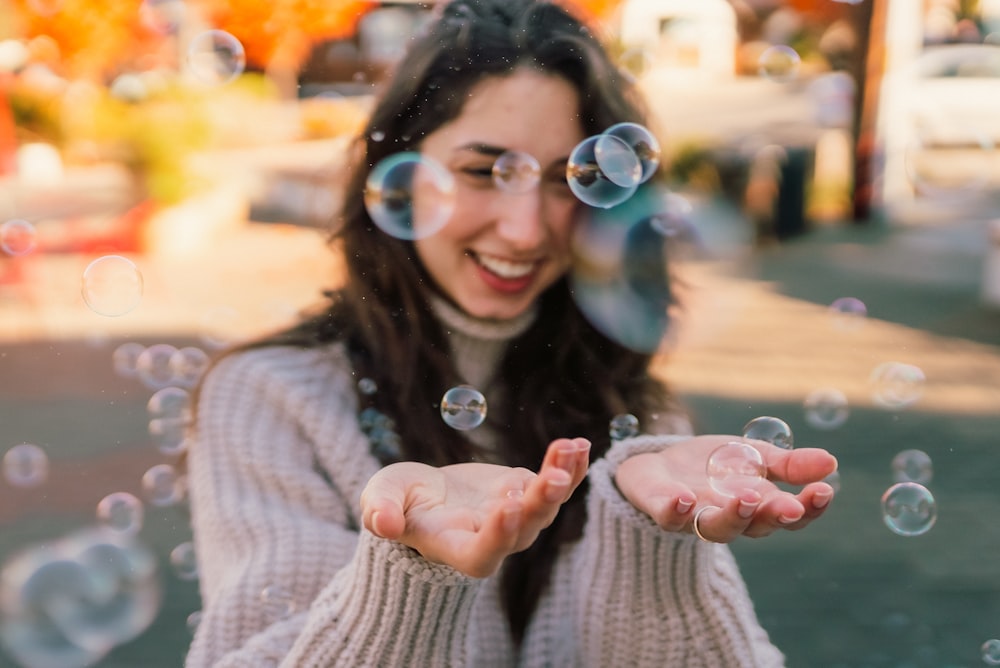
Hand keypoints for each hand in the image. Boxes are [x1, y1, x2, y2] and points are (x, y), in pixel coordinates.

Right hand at [360, 437, 590, 576]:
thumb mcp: (382, 502)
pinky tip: (579, 443)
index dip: (498, 534)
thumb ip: (381, 512)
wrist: (424, 498)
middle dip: (540, 502)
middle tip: (553, 477)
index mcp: (459, 548)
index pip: (484, 553)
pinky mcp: (527, 490)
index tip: (507, 505)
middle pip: (525, 529)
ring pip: (547, 505)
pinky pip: (557, 482)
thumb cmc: (399, 502)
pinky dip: (570, 465)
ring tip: (571, 447)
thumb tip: (382, 523)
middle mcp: (495, 539)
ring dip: (562, 477)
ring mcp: (516, 516)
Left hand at [615, 435, 836, 542]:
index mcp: (757, 506)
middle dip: (773, 516)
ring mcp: (694, 517)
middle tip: (789, 506)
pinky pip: (668, 517)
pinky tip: (683, 498)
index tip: (824, 490)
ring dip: (732, 516)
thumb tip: (831, 462)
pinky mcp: (661, 508)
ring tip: (744, 498)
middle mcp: (729, 518)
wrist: (657, 468)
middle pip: (755, 528)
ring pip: (716, 529)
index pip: (789, 516)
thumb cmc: (714, 468)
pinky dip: (676, 510)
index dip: (808, 508)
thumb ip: (789, 464)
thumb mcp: (755, 457)